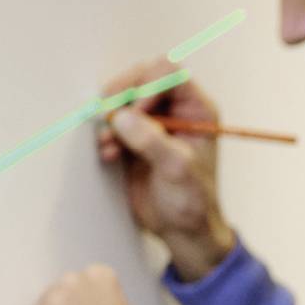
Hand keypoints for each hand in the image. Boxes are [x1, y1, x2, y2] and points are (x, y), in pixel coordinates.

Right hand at [96, 57, 231, 258]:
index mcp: (197, 110)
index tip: (137, 111)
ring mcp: (153, 123)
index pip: (169, 74)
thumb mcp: (177, 169)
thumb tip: (120, 117)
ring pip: (124, 99)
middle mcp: (175, 111)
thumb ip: (151, 141)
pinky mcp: (135, 139)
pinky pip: (114, 123)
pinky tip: (108, 154)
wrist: (183, 230)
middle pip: (141, 79)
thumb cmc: (193, 200)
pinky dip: (107, 134)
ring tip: (109, 143)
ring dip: (111, 117)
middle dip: (122, 95)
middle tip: (108, 116)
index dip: (148, 85)